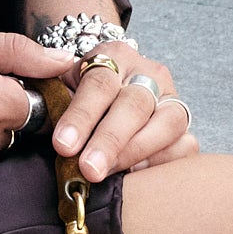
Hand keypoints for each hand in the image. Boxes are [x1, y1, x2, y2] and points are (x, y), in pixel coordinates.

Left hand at [51, 48, 196, 182]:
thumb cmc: (82, 96)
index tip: (63, 145)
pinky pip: (185, 146)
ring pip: (167, 122)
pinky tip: (138, 175)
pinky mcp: (186, 127)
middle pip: (134, 104)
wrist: (116, 88)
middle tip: (88, 169)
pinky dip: (163, 162)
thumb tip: (46, 134)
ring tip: (110, 176)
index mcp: (115, 57)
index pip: (99, 83)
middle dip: (110, 139)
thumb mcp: (65, 87)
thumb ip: (55, 104)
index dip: (81, 115)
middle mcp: (148, 74)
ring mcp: (172, 99)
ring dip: (136, 152)